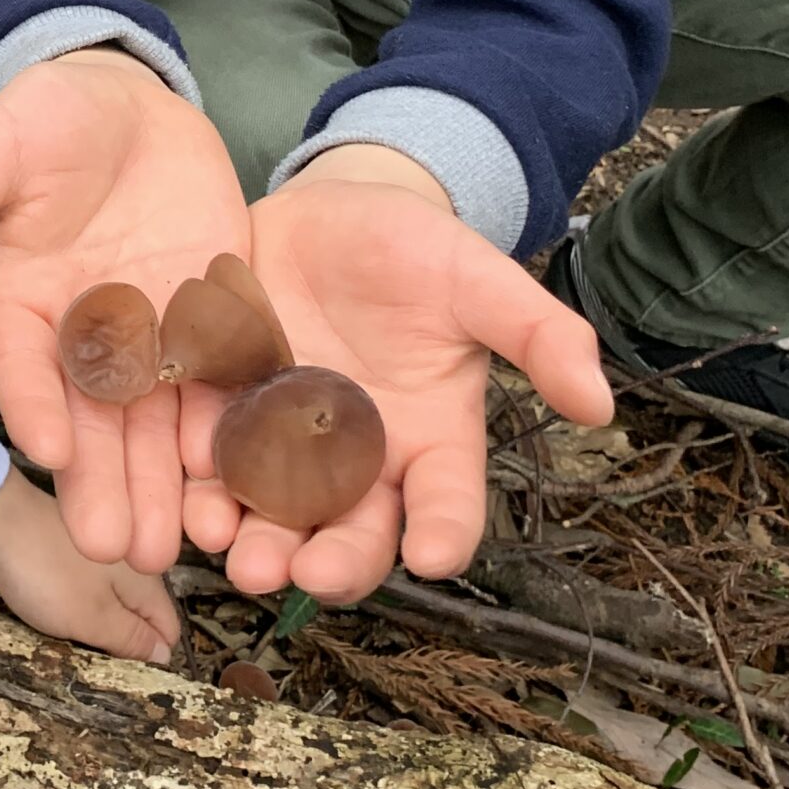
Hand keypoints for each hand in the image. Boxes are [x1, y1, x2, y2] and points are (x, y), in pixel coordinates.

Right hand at [0, 49, 248, 572]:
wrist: (129, 103)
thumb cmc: (49, 119)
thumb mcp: (0, 145)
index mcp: (23, 305)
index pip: (24, 366)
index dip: (34, 406)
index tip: (50, 452)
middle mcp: (85, 336)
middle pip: (93, 420)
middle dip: (104, 483)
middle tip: (115, 549)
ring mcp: (152, 334)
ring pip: (156, 421)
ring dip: (163, 484)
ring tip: (172, 547)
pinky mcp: (211, 319)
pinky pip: (223, 378)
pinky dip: (231, 425)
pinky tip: (244, 476)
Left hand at [0, 465, 178, 665]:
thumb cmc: (47, 574)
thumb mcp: (94, 618)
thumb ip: (131, 639)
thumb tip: (165, 656)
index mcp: (144, 581)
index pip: (168, 630)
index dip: (155, 659)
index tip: (130, 681)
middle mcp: (127, 568)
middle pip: (139, 619)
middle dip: (123, 648)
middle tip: (97, 672)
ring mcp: (94, 563)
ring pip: (107, 608)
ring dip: (93, 631)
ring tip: (73, 652)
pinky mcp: (64, 561)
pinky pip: (79, 596)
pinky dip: (71, 612)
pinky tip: (53, 623)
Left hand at [207, 161, 613, 605]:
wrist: (328, 212)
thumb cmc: (415, 251)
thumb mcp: (477, 281)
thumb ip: (538, 335)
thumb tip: (601, 404)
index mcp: (431, 439)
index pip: (447, 503)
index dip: (444, 533)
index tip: (434, 557)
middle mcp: (359, 459)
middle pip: (351, 531)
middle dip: (330, 561)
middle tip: (305, 576)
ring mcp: (286, 443)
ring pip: (273, 513)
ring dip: (254, 539)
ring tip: (236, 553)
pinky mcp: (223, 412)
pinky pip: (209, 461)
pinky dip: (197, 481)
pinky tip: (187, 489)